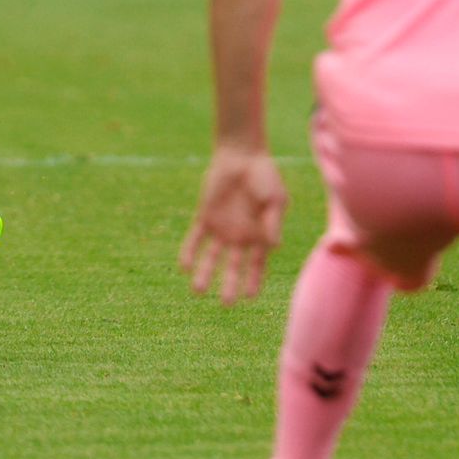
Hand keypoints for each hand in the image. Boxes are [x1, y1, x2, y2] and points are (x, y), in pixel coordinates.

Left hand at [180, 145, 287, 305]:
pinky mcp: (205, 216)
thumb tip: (274, 245)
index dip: (254, 281)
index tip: (249, 297)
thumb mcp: (274, 199)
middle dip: (230, 285)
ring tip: (198, 290)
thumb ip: (273, 221)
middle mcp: (240, 236)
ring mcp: (222, 227)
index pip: (257, 265)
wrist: (242, 155)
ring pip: (211, 256)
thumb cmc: (265, 176)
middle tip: (226, 303)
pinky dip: (189, 252)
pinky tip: (184, 266)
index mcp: (260, 236)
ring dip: (205, 272)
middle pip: (234, 267)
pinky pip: (195, 238)